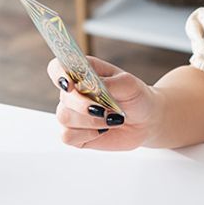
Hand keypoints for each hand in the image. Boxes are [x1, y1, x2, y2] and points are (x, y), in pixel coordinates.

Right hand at [46, 56, 160, 150]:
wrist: (146, 121)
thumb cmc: (135, 97)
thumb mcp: (129, 85)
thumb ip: (110, 83)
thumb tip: (90, 87)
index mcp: (82, 73)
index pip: (57, 68)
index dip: (59, 74)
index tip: (71, 84)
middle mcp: (73, 92)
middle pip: (64, 97)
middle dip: (84, 105)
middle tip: (105, 110)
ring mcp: (72, 113)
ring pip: (65, 118)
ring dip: (90, 121)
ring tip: (111, 119)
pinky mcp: (74, 134)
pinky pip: (67, 136)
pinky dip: (87, 135)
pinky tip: (102, 130)